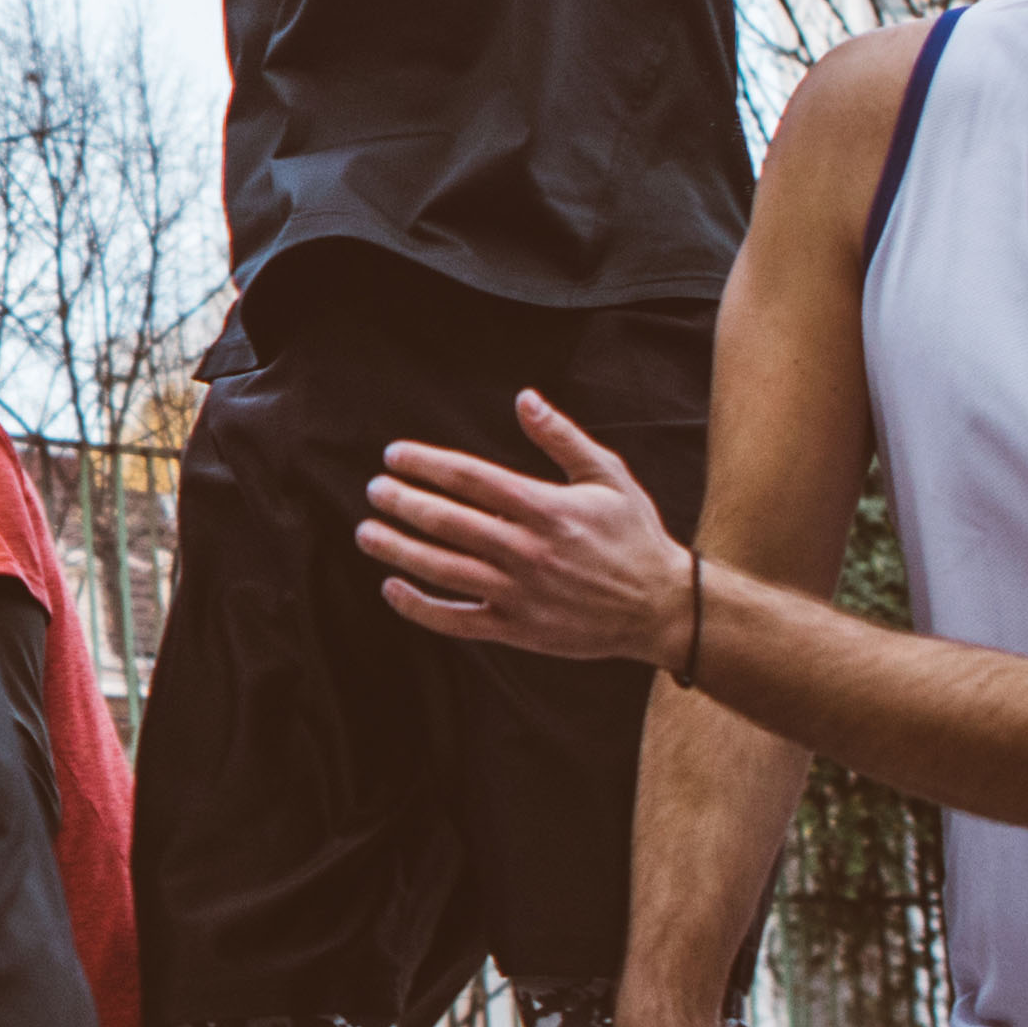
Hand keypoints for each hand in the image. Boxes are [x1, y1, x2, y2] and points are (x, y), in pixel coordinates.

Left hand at [362, 389, 700, 664]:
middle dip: (402, 503)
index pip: (471, 478)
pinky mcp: (516, 628)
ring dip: (398, 550)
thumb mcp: (608, 476)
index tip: (394, 455)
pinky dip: (419, 607)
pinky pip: (456, 620)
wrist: (660, 607)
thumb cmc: (633, 535)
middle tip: (372, 490)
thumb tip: (524, 398)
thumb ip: (562, 437)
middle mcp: (527, 551)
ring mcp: (519, 593)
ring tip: (366, 533)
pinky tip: (392, 587)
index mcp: (547, 508)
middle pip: (448, 522)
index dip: (426, 463)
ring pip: (443, 570)